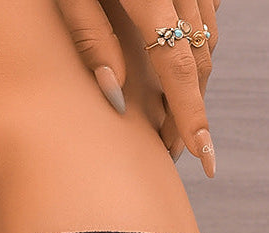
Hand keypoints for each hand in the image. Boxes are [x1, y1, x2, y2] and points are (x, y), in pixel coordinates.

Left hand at [56, 0, 219, 175]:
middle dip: (190, 108)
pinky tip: (180, 66)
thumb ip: (89, 38)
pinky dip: (195, 42)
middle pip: (197, 58)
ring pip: (205, 36)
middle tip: (174, 151)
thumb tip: (113, 95)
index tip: (202, 155)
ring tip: (173, 122)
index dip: (190, 114)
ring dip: (194, 81)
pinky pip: (203, 10)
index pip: (177, 67)